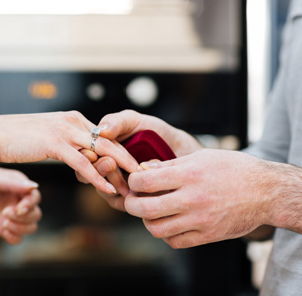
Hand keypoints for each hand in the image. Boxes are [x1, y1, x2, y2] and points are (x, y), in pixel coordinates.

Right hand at [0, 111, 138, 193]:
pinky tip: (108, 189)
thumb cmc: (16, 138)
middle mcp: (73, 121)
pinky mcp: (54, 143)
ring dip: (119, 170)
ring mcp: (65, 131)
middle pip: (110, 142)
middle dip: (129, 160)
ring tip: (133, 186)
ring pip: (102, 151)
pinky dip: (97, 177)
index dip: (122, 152)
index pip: (105, 136)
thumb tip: (76, 154)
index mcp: (73, 118)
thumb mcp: (47, 135)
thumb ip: (65, 142)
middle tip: (145, 177)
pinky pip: (82, 163)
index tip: (134, 167)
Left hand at [0, 166, 41, 244]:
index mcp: (17, 184)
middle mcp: (16, 199)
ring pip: (29, 226)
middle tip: (5, 214)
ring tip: (4, 223)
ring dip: (21, 228)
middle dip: (25, 217)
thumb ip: (12, 184)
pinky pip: (17, 237)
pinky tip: (3, 231)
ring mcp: (9, 214)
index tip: (18, 209)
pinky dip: (15, 237)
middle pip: (35, 214)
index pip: (34, 197)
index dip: (30, 205)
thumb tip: (34, 186)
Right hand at [76, 109, 200, 208]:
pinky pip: (122, 203)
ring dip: (113, 183)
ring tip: (130, 173)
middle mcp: (104, 170)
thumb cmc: (154, 132)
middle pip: (88, 176)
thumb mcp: (134, 121)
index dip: (85, 157)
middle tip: (110, 163)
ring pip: (104, 191)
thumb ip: (117, 122)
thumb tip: (102, 130)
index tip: (92, 153)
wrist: (181, 149)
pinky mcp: (131, 200)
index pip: (83, 157)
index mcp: (99, 151)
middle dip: (98, 170)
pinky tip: (139, 187)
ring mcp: (116, 186)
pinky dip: (128, 196)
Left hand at [125, 149, 273, 247]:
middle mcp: (193, 199)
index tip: (135, 181)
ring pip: (157, 229)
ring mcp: (200, 220)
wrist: (266, 192)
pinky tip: (169, 223)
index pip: (145, 181)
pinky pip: (175, 241)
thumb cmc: (232, 169)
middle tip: (132, 199)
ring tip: (151, 211)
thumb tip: (142, 169)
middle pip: (145, 208)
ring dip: (147, 221)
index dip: (133, 181)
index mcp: (189, 175)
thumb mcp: (201, 157)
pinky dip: (166, 234)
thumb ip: (169, 164)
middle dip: (131, 204)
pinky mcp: (208, 236)